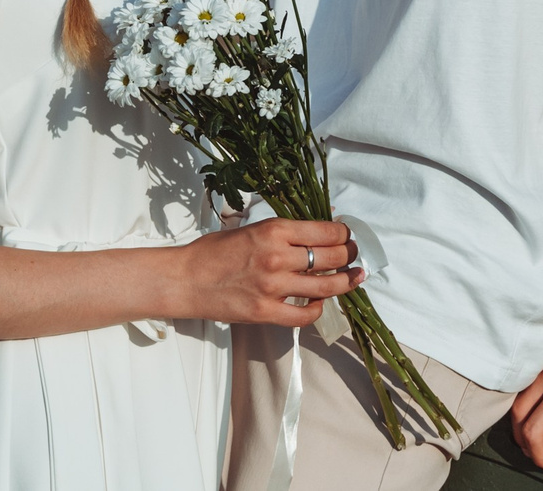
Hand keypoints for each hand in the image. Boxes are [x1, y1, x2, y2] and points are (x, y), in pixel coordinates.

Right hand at [173, 218, 360, 327]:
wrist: (186, 279)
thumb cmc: (215, 251)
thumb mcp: (252, 228)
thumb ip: (284, 233)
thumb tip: (317, 234)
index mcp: (275, 230)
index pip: (326, 231)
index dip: (344, 233)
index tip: (348, 235)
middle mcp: (278, 257)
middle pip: (332, 257)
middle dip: (350, 255)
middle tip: (356, 255)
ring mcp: (274, 287)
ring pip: (325, 286)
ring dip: (345, 282)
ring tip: (354, 277)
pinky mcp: (266, 312)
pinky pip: (305, 314)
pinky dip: (318, 309)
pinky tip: (320, 302)